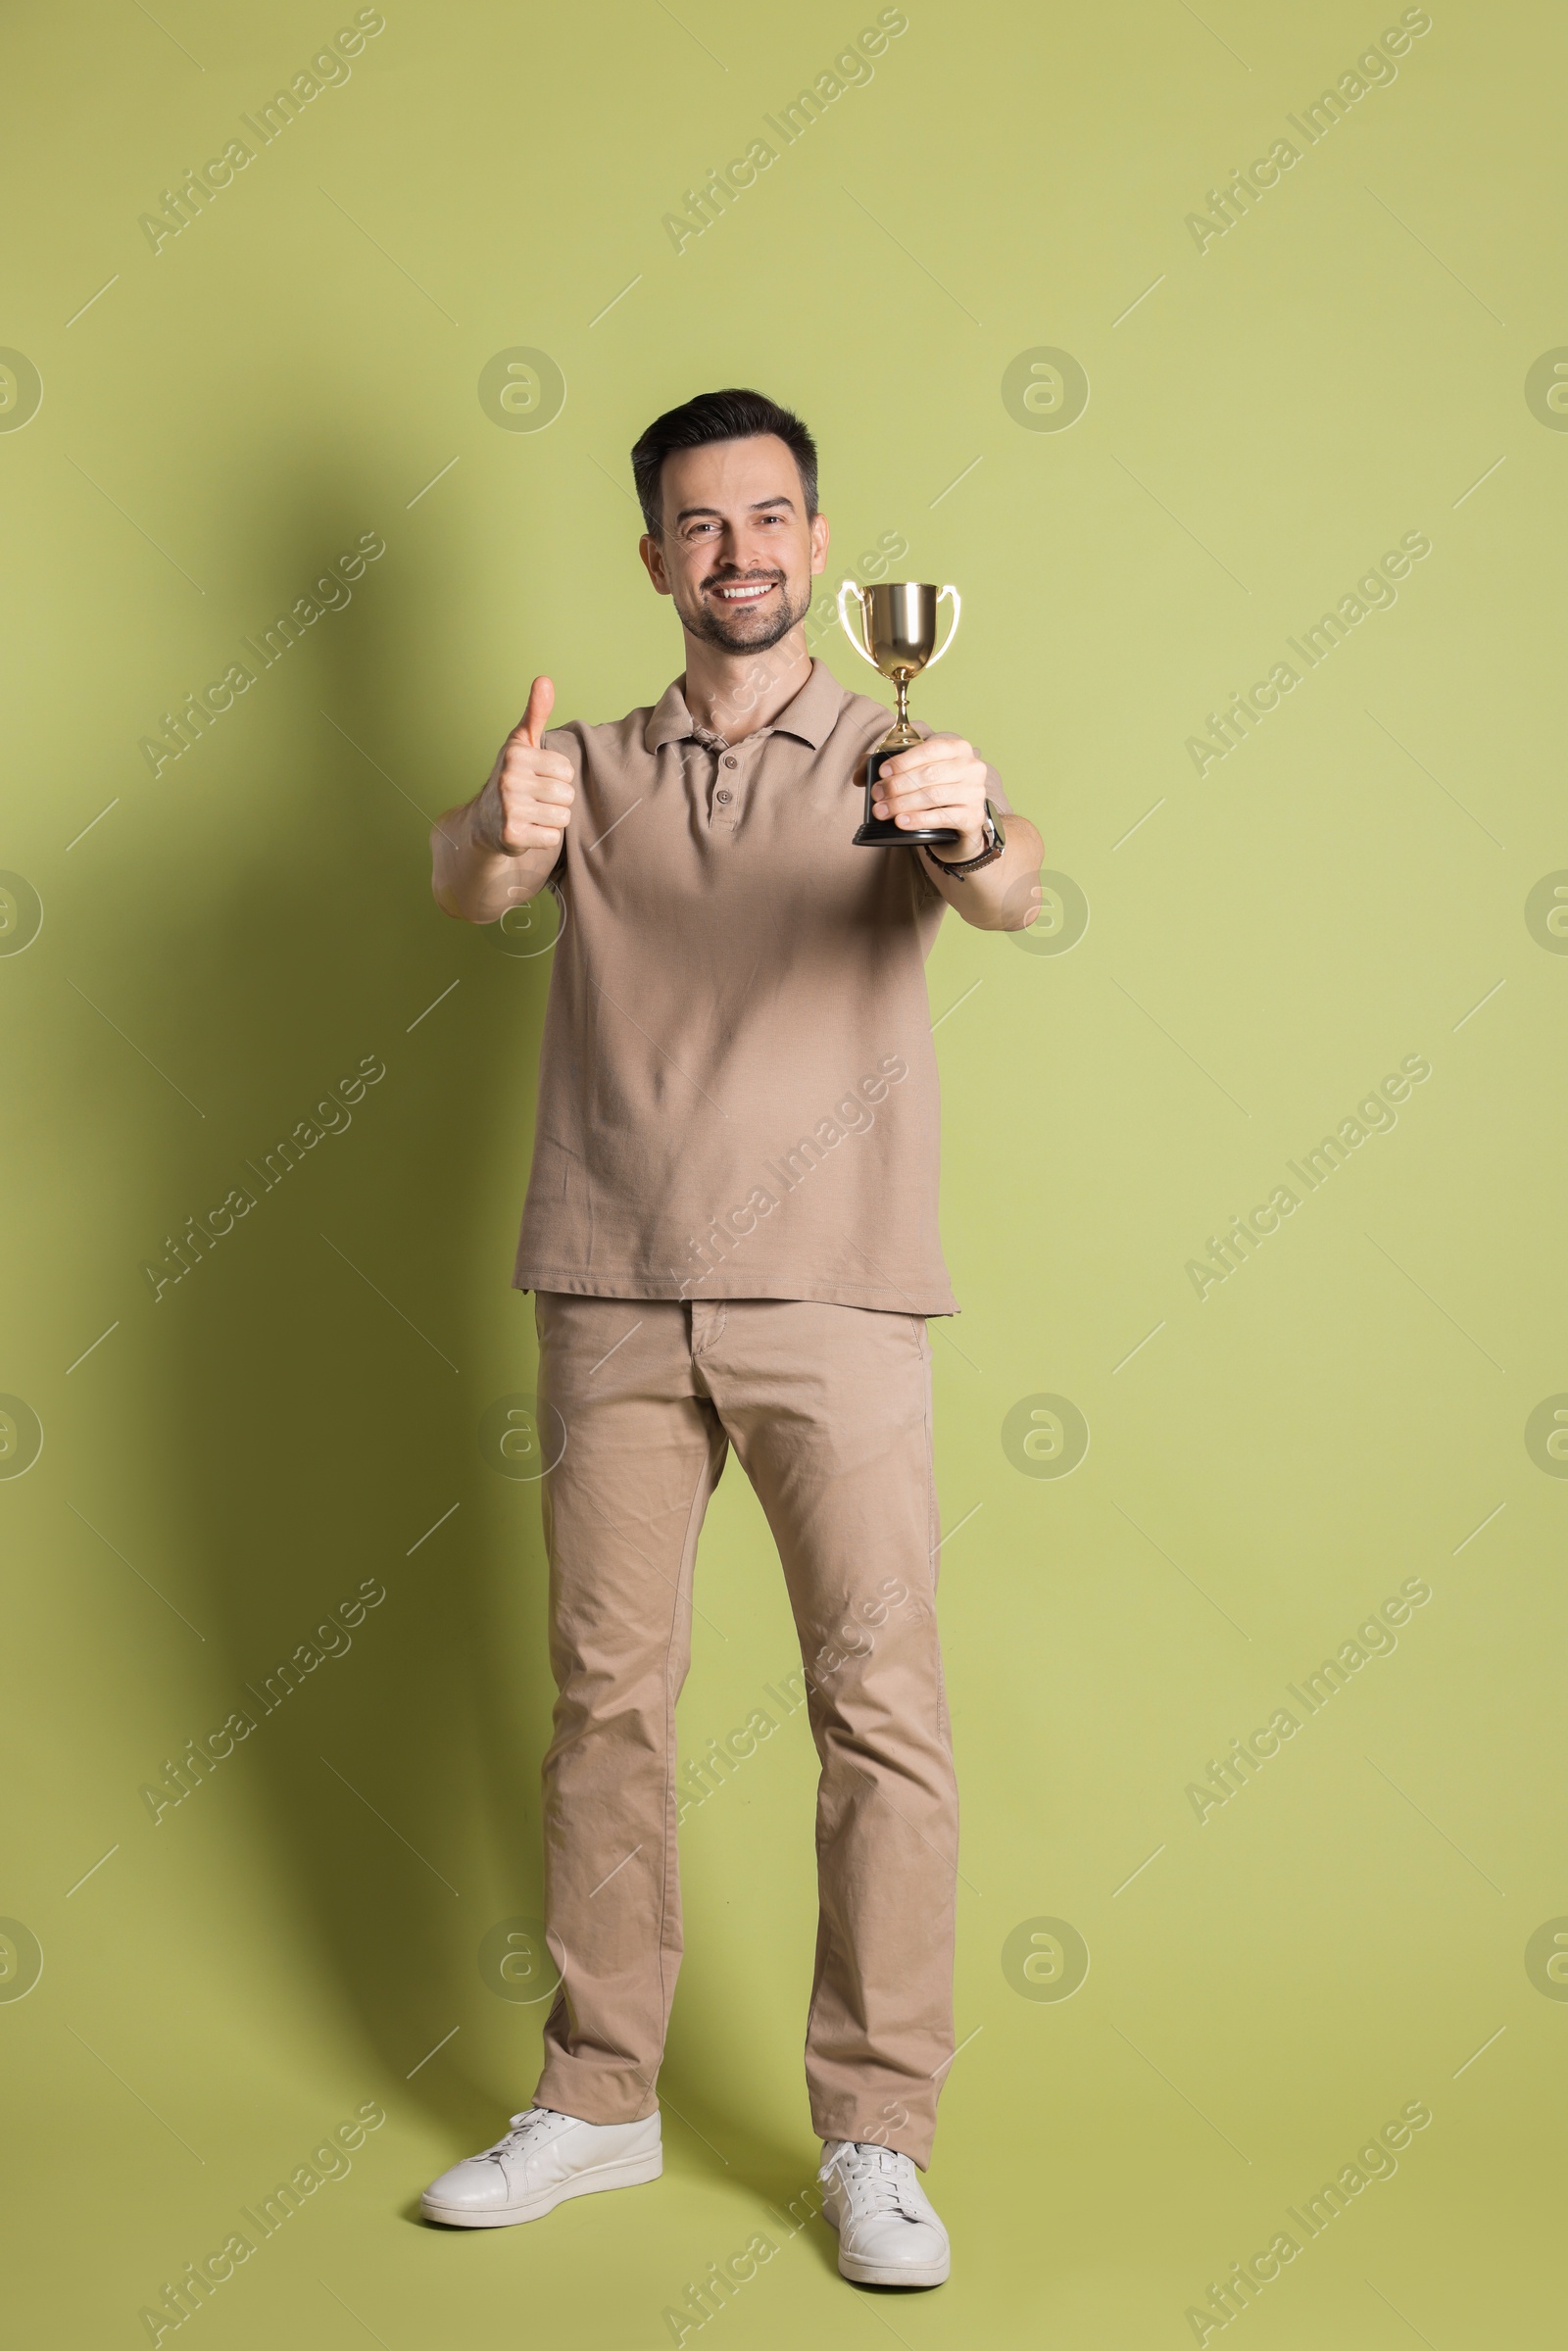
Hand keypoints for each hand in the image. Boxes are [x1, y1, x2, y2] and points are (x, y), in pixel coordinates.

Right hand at [474, 676, 574, 856]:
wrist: (484, 821)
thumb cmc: (511, 777)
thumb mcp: (522, 743)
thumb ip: (536, 713)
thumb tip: (544, 679)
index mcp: (516, 754)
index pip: (567, 770)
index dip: (557, 777)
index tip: (537, 778)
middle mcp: (509, 779)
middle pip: (567, 794)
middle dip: (556, 799)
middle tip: (535, 799)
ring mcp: (509, 808)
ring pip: (562, 816)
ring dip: (552, 819)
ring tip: (533, 813)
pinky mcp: (512, 835)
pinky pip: (552, 837)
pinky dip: (544, 837)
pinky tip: (528, 829)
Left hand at [871, 733, 988, 857]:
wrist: (959, 824)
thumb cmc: (934, 792)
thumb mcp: (914, 775)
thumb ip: (887, 769)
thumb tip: (860, 775)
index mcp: (957, 748)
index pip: (928, 750)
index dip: (903, 761)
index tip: (881, 773)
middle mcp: (971, 767)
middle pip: (929, 774)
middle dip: (897, 785)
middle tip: (877, 795)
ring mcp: (975, 792)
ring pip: (934, 795)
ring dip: (903, 804)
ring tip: (883, 811)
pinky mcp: (973, 816)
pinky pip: (943, 817)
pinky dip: (919, 820)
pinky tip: (902, 822)